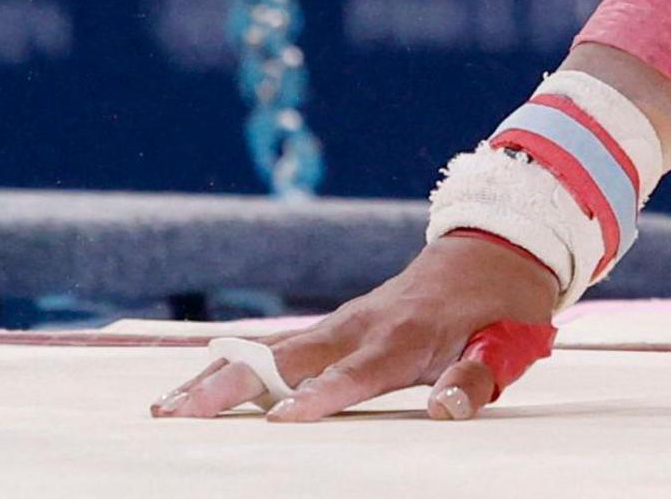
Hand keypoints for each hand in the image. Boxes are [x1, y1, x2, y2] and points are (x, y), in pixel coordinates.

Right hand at [151, 233, 559, 423]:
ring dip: (215, 378)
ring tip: (163, 407)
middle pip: (288, 361)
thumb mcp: (506, 343)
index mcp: (405, 336)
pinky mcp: (330, 328)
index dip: (322, 397)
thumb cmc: (500, 307)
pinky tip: (189, 389)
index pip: (357, 373)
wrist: (492, 250)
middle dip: (233, 387)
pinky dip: (229, 368)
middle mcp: (361, 327)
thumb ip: (476, 379)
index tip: (282, 420)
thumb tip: (447, 411)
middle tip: (180, 413)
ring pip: (266, 353)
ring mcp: (340, 324)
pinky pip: (272, 350)